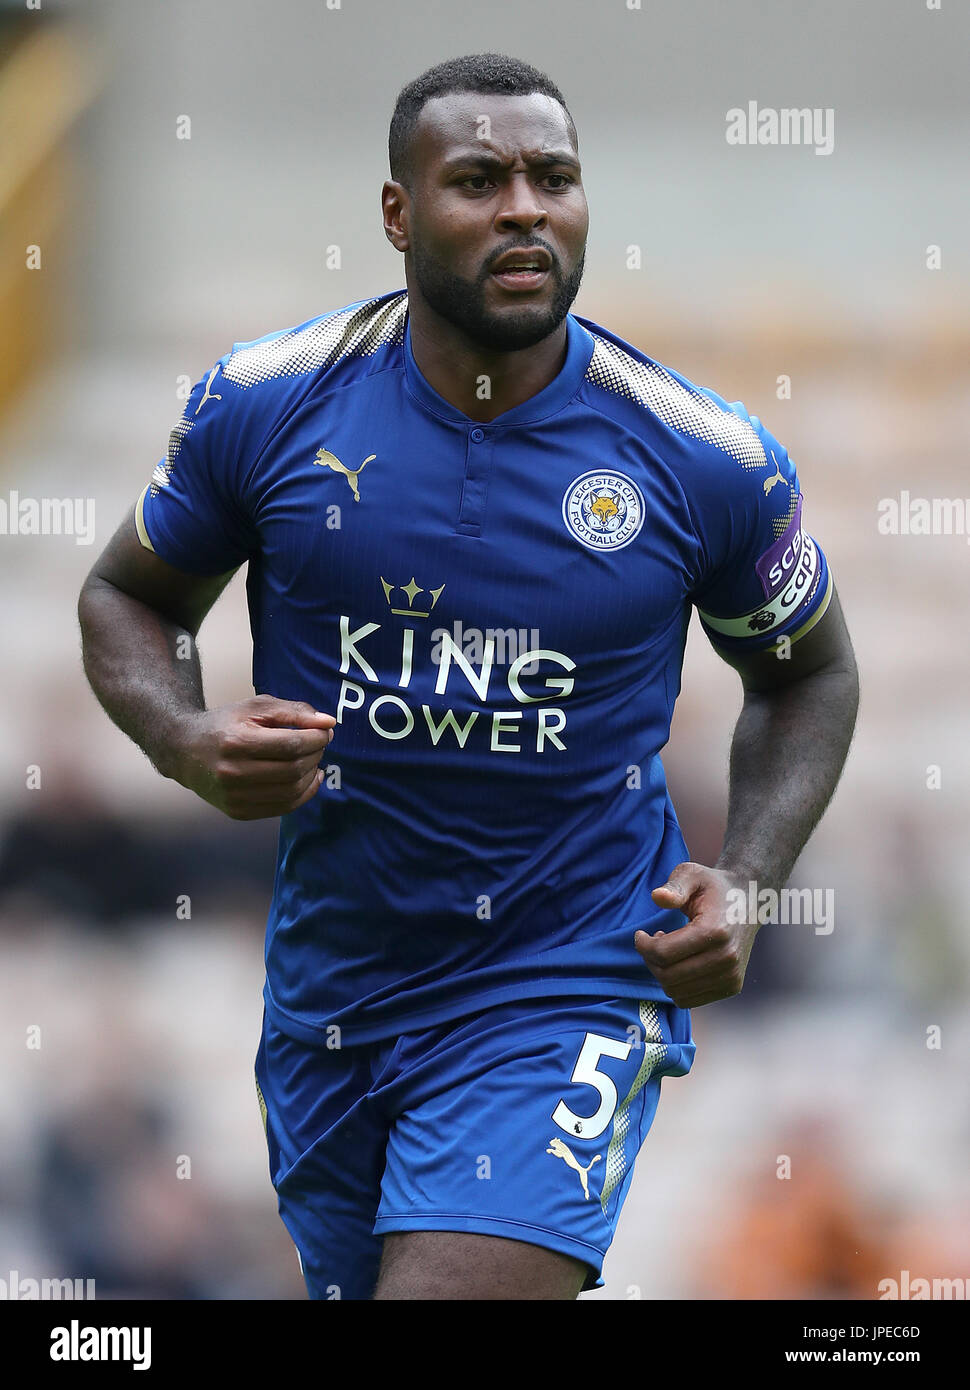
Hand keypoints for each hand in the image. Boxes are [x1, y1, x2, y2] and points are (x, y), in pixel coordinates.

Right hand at [167, 695, 334, 819]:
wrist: (185, 751)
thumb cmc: (225, 724)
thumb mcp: (255, 707)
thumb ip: (293, 711)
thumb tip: (328, 723)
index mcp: (236, 742)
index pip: (291, 745)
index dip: (316, 738)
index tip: (325, 730)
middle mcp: (232, 773)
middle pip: (293, 769)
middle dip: (316, 755)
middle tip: (320, 743)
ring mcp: (234, 797)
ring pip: (291, 792)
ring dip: (311, 775)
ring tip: (313, 759)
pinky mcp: (237, 812)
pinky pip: (282, 808)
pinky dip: (303, 794)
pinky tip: (307, 778)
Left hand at [633, 861, 758, 1007]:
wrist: (749, 901)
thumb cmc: (713, 886)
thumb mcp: (692, 875)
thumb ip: (674, 885)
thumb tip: (657, 897)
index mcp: (715, 931)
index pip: (664, 953)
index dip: (643, 945)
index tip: (640, 934)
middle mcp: (727, 958)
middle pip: (668, 976)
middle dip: (650, 960)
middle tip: (651, 942)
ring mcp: (732, 976)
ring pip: (676, 992)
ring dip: (662, 974)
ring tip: (667, 951)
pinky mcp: (732, 986)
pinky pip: (689, 1000)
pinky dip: (676, 986)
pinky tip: (679, 964)